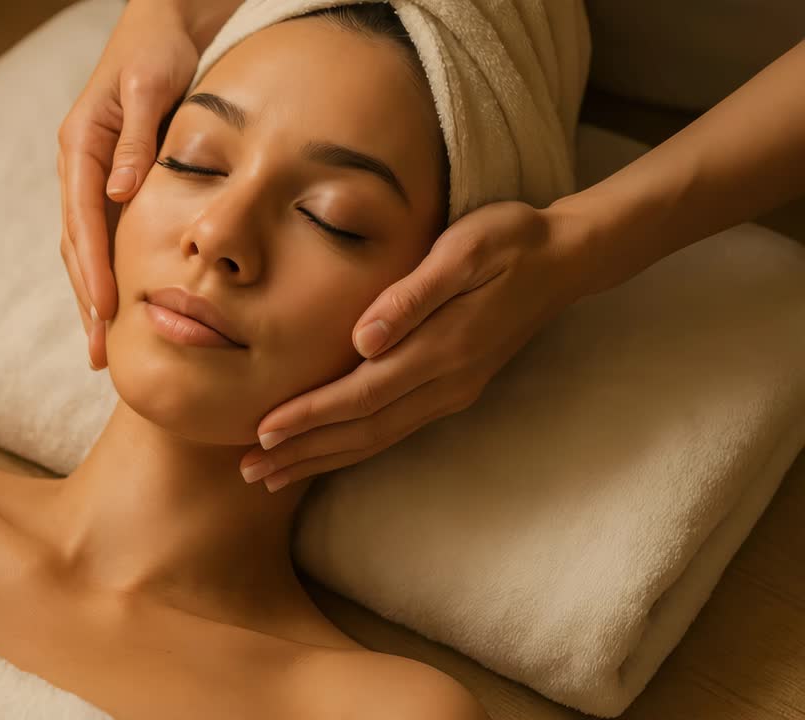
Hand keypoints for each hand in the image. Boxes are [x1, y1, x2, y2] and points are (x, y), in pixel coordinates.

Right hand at [57, 1, 200, 369]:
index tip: (105, 310)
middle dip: (86, 299)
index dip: (94, 268)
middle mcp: (77, 167)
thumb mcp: (148, 88)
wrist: (161, 30)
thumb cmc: (157, 54)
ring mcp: (89, 177)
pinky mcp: (107, 183)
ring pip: (84, 248)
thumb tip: (121, 193)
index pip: (83, 219)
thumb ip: (134, 140)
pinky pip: (101, 237)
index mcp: (80, 146)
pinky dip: (105, 274)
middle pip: (76, 245)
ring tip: (101, 345)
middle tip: (99, 351)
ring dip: (90, 296)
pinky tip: (116, 308)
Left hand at [240, 200, 593, 491]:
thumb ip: (413, 295)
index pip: (362, 394)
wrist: (565, 259)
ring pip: (377, 438)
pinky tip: (324, 453)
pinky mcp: (453, 390)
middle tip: (251, 471)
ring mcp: (452, 392)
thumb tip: (364, 339)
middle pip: (363, 430)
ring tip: (274, 476)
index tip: (263, 431)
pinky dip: (352, 446)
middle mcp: (446, 382)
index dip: (311, 416)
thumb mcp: (464, 250)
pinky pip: (393, 429)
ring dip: (323, 459)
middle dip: (304, 452)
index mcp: (443, 348)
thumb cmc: (509, 241)